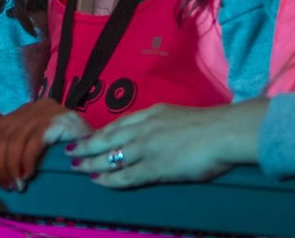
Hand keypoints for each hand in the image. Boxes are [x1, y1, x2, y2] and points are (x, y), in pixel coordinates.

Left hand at [0, 99, 91, 191]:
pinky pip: (33, 143)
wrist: (99, 148)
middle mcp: (35, 106)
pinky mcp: (58, 122)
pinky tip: (27, 175)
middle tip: (6, 185)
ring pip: (16, 141)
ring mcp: (48, 112)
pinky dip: (26, 161)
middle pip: (4, 135)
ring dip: (12, 167)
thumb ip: (11, 129)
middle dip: (0, 164)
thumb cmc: (66, 147)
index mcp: (27, 109)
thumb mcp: (35, 137)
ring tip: (16, 185)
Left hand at [65, 100, 263, 187]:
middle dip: (87, 144)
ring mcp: (146, 148)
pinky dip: (109, 178)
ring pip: (110, 155)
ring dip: (90, 161)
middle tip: (71, 150)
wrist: (222, 132)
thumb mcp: (179, 115)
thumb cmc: (210, 125)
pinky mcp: (154, 167)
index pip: (119, 123)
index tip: (89, 136)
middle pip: (107, 137)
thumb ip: (164, 123)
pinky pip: (125, 175)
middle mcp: (144, 129)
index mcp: (152, 114)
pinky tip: (98, 179)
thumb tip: (158, 133)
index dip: (101, 131)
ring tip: (76, 167)